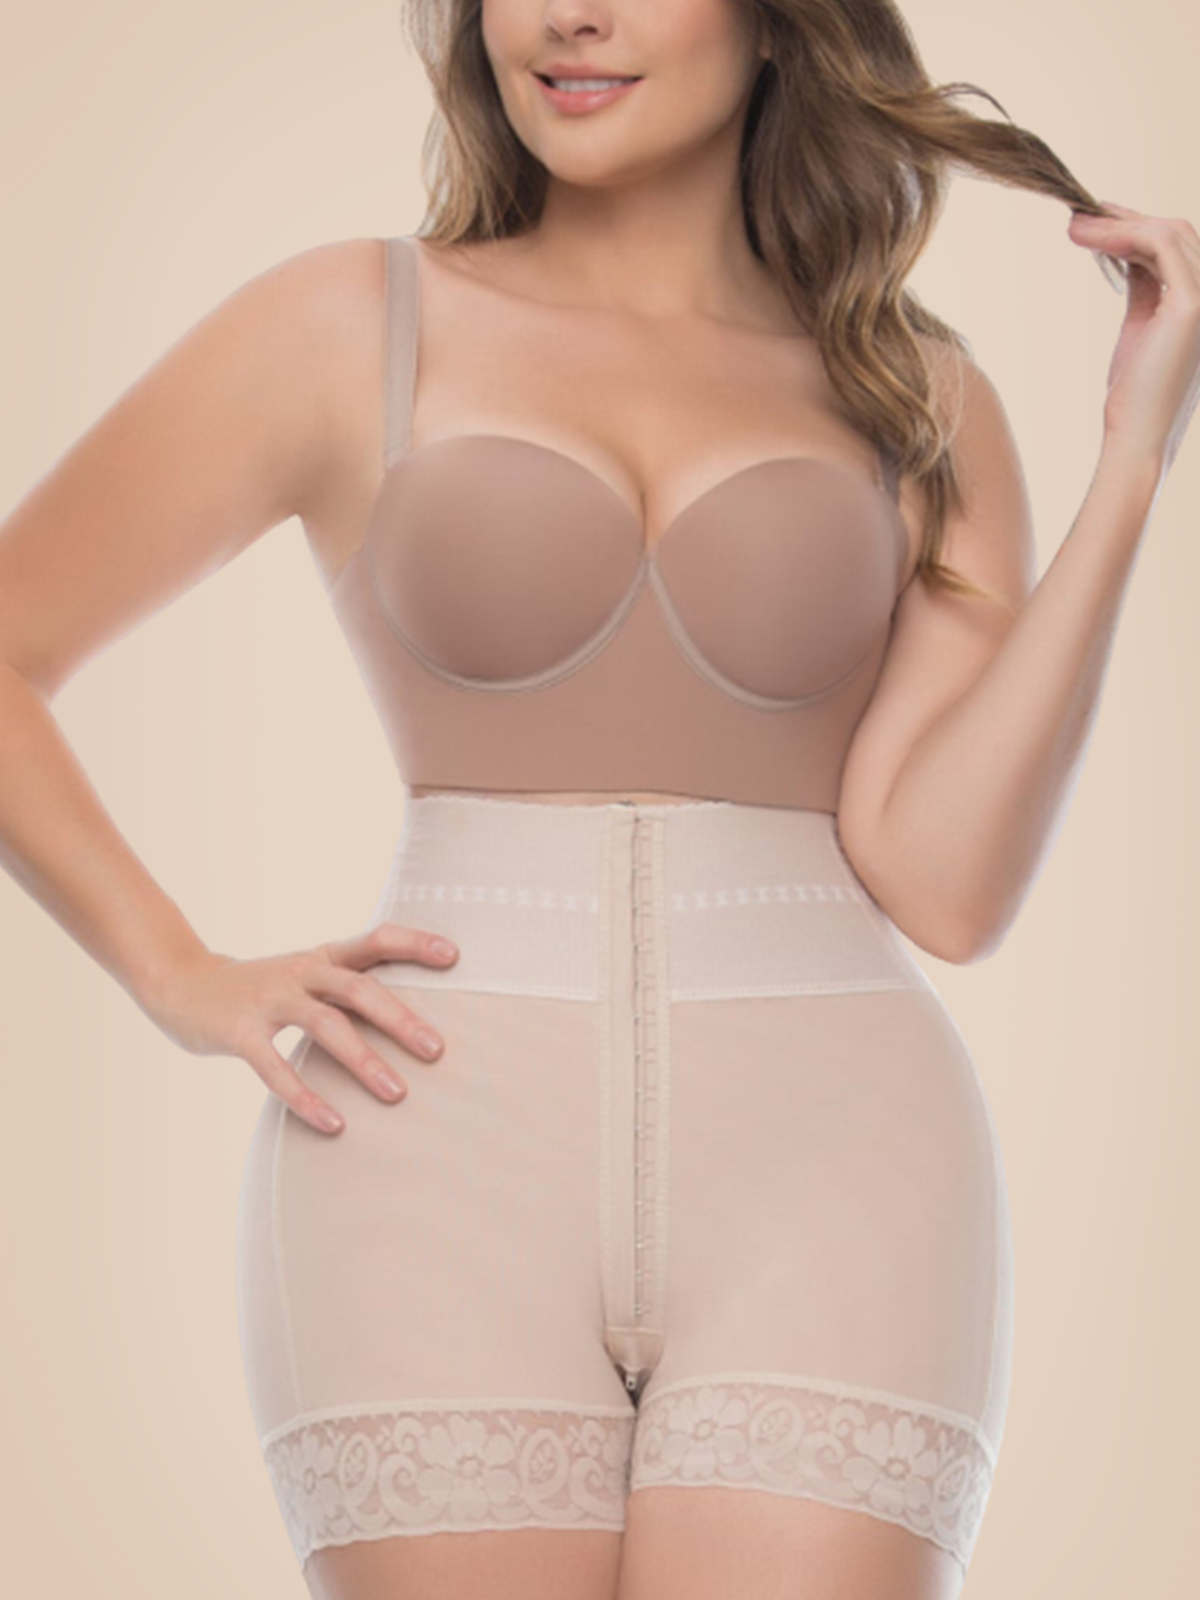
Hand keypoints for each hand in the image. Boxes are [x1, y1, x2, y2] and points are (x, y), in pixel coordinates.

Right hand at [147, 923, 460, 1134]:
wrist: (182, 985)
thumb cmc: (263, 988)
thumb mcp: (306, 974)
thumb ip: (349, 986)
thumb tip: (415, 1013)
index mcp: (323, 956)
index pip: (376, 938)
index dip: (414, 944)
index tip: (455, 955)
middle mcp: (301, 972)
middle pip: (359, 988)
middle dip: (401, 1018)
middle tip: (438, 1050)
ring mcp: (269, 1000)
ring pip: (326, 1026)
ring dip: (364, 1061)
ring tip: (397, 1095)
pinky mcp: (239, 1032)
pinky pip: (277, 1068)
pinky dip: (307, 1097)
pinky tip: (335, 1123)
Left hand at [1067, 202, 1199, 473]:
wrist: (1137, 438)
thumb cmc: (1134, 396)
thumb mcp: (1140, 328)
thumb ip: (1142, 287)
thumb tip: (1122, 253)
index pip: (1175, 244)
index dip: (1135, 226)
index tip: (1094, 222)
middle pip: (1175, 230)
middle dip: (1125, 219)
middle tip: (1079, 217)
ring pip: (1167, 232)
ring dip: (1116, 224)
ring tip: (1073, 226)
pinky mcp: (1192, 304)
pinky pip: (1158, 247)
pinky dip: (1121, 235)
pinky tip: (1087, 238)